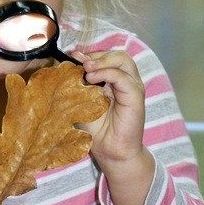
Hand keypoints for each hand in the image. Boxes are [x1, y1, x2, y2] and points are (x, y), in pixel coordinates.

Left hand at [72, 50, 145, 169]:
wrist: (110, 150)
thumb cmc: (96, 129)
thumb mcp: (82, 101)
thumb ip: (78, 84)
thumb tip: (67, 65)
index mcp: (114, 80)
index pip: (106, 57)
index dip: (90, 54)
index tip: (72, 55)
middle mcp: (126, 81)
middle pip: (117, 55)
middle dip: (97, 54)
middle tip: (81, 61)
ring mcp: (132, 87)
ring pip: (123, 60)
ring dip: (102, 60)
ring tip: (87, 68)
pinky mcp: (135, 96)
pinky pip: (123, 77)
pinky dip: (107, 73)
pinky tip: (93, 78)